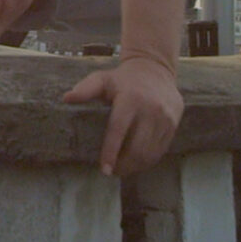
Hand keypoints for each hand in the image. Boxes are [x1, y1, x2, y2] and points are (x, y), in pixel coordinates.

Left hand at [62, 55, 181, 177]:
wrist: (155, 70)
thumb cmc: (123, 79)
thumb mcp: (102, 79)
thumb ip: (85, 89)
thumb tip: (67, 98)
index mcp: (130, 99)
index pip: (119, 131)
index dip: (111, 152)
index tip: (104, 169)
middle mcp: (151, 109)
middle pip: (137, 148)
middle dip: (123, 165)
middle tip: (112, 171)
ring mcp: (165, 118)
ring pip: (150, 153)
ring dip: (135, 167)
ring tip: (122, 168)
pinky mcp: (173, 125)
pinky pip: (160, 150)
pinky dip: (147, 161)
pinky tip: (137, 161)